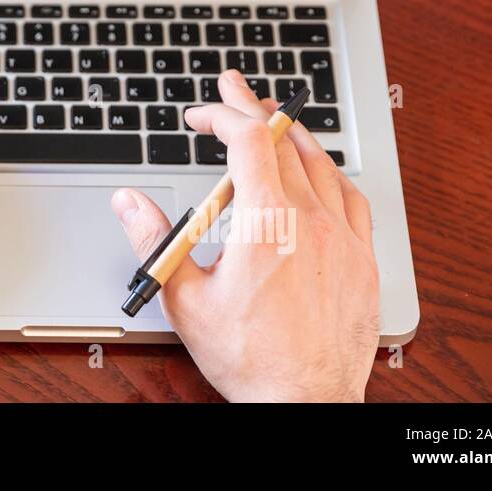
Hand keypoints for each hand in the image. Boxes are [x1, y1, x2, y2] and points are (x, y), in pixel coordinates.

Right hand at [113, 70, 379, 401]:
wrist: (305, 402)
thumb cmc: (250, 358)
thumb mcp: (185, 299)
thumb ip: (154, 240)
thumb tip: (128, 202)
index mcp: (267, 224)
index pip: (249, 139)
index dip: (222, 114)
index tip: (200, 114)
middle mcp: (312, 221)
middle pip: (283, 141)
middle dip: (251, 108)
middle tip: (231, 88)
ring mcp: (344, 239)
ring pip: (321, 163)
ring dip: (291, 134)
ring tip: (272, 118)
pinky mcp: (363, 260)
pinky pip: (352, 197)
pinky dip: (329, 173)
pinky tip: (318, 172)